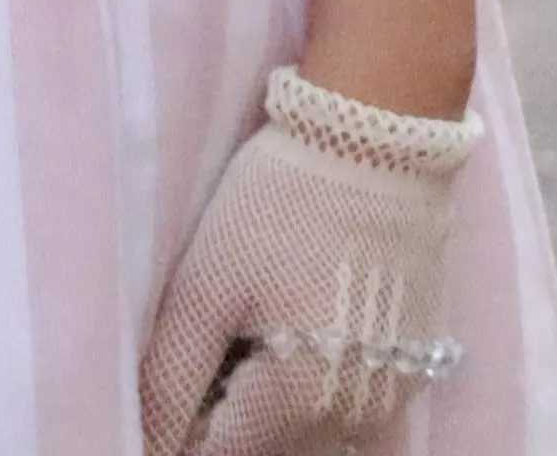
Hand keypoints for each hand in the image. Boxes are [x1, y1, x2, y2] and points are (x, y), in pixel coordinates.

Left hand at [136, 71, 473, 455]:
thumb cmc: (282, 201)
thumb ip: (169, 381)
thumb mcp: (206, 286)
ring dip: (268, 420)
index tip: (160, 403)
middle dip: (224, 428)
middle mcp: (351, 415)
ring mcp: (389, 393)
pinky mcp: (410, 364)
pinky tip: (290, 345)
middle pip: (265, 455)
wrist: (381, 134)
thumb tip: (146, 444)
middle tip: (202, 366)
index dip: (176, 440)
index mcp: (295, 401)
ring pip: (310, 443)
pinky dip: (311, 404)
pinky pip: (349, 417)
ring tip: (243, 352)